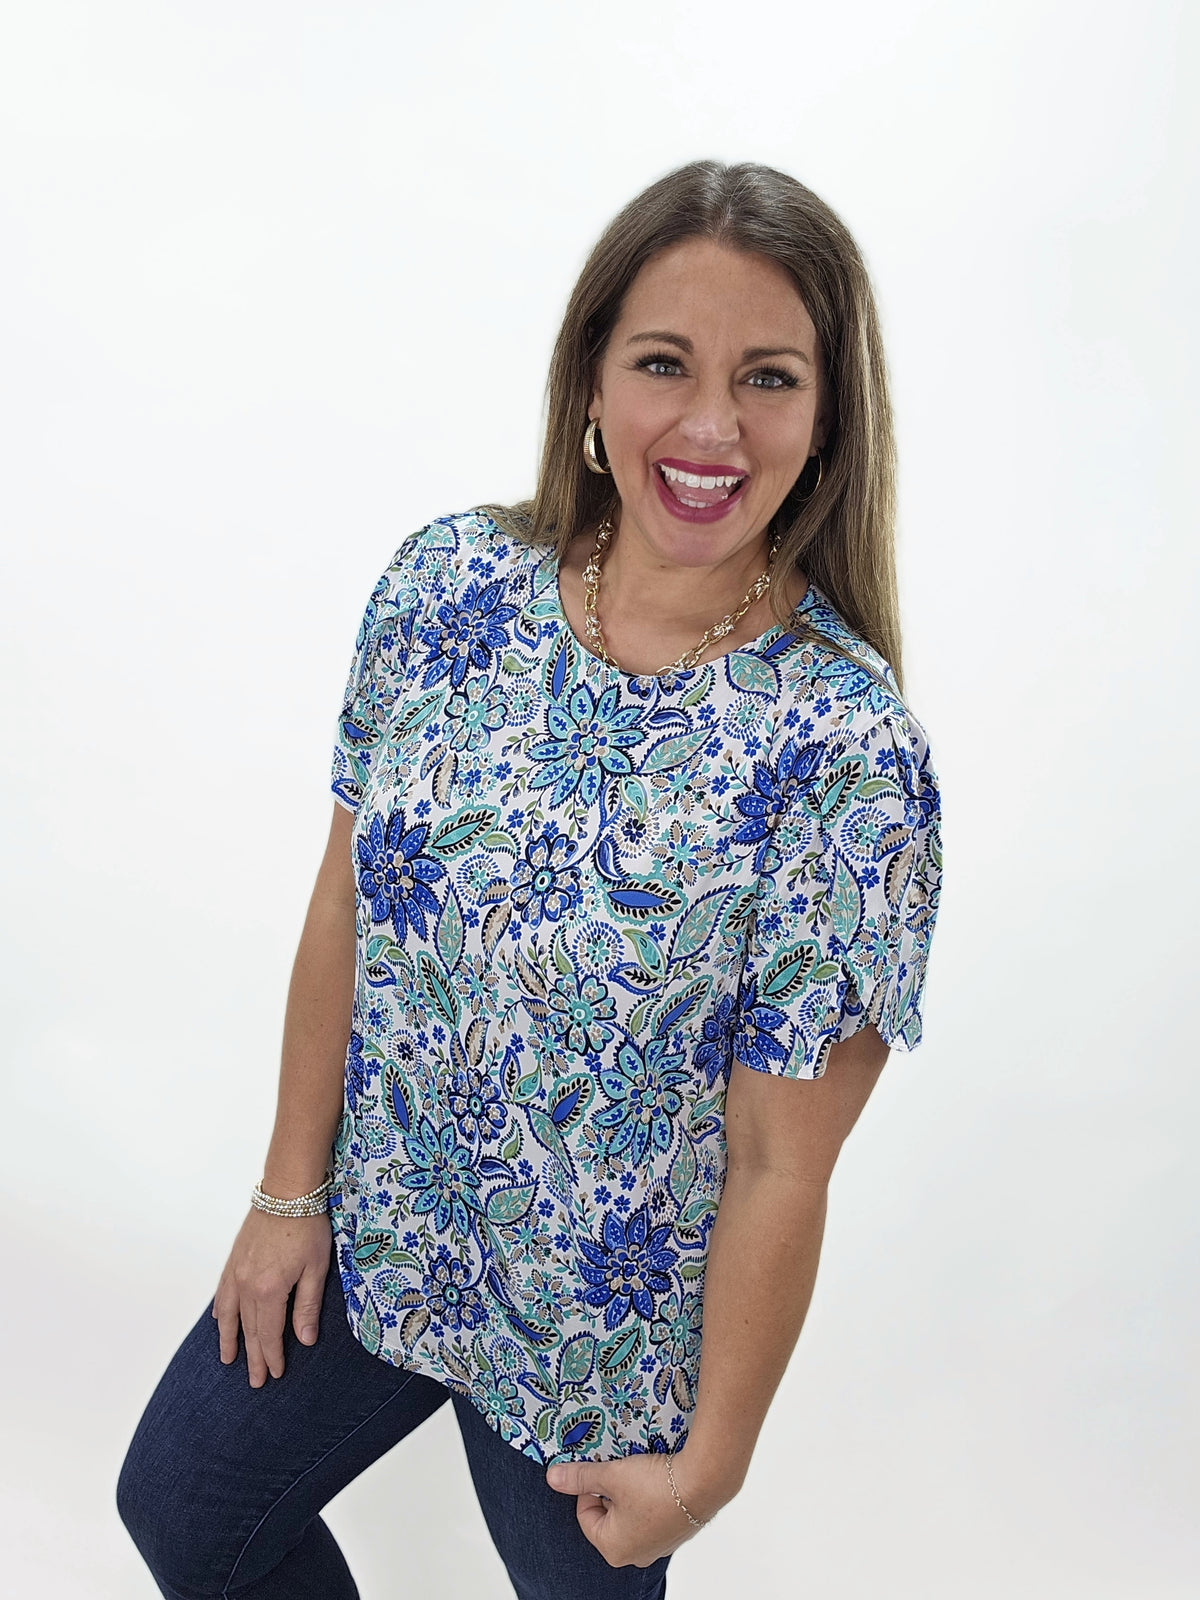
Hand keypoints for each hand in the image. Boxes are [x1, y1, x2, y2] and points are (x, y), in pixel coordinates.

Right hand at [210, 1208, 331, 1386]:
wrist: (286, 1192)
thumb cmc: (307, 1227)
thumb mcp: (316, 1268)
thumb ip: (307, 1306)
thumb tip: (305, 1340)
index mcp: (269, 1290)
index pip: (270, 1334)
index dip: (272, 1357)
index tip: (274, 1374)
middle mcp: (247, 1286)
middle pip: (249, 1330)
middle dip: (253, 1357)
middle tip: (255, 1381)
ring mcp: (236, 1273)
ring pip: (229, 1316)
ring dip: (229, 1340)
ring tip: (229, 1360)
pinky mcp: (233, 1260)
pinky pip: (222, 1294)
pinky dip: (221, 1311)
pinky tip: (220, 1321)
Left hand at [545, 1449, 728, 1568]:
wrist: (703, 1482)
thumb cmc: (655, 1485)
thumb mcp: (611, 1476)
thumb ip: (580, 1478)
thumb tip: (553, 1478)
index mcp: (612, 1548)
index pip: (585, 1515)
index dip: (590, 1488)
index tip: (603, 1471)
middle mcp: (634, 1556)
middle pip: (607, 1517)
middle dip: (611, 1492)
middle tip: (621, 1471)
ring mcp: (657, 1547)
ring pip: (630, 1516)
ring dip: (630, 1495)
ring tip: (640, 1475)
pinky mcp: (675, 1534)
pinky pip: (652, 1516)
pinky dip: (650, 1499)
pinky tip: (658, 1482)